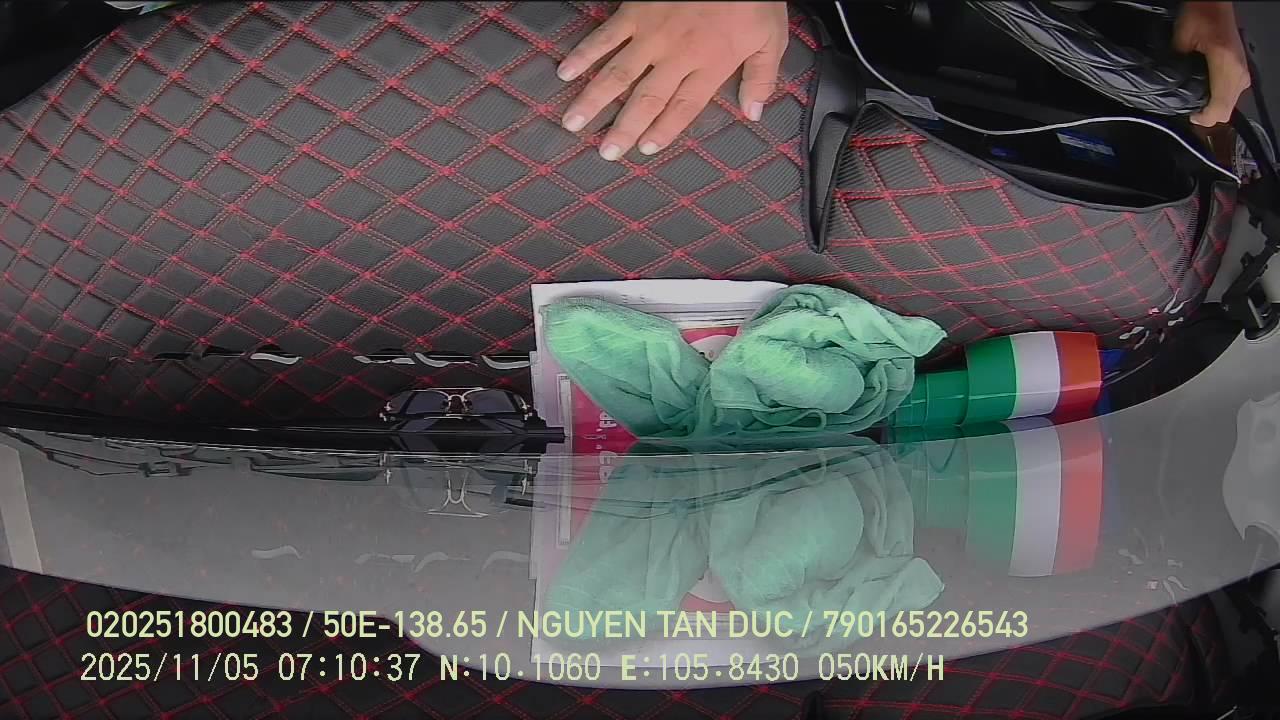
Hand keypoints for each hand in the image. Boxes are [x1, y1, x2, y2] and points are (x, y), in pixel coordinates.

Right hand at [557, 1, 789, 160]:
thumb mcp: (771, 37)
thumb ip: (761, 77)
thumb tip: (754, 112)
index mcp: (710, 65)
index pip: (682, 108)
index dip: (663, 131)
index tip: (645, 149)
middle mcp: (677, 55)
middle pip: (646, 100)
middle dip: (624, 129)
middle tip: (605, 152)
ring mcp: (652, 33)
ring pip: (618, 74)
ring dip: (594, 100)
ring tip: (573, 122)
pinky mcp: (635, 10)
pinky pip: (605, 36)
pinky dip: (585, 55)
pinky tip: (567, 73)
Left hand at [1173, 1, 1250, 126]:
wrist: (1214, 2)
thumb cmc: (1200, 14)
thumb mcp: (1180, 44)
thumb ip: (1177, 70)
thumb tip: (1170, 92)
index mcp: (1227, 67)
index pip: (1219, 109)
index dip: (1201, 118)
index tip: (1188, 115)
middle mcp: (1239, 72)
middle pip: (1226, 111)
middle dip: (1206, 113)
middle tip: (1188, 109)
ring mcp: (1243, 70)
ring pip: (1230, 103)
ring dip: (1212, 105)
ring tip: (1194, 100)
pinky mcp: (1241, 68)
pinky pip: (1232, 92)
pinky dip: (1218, 96)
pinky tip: (1204, 90)